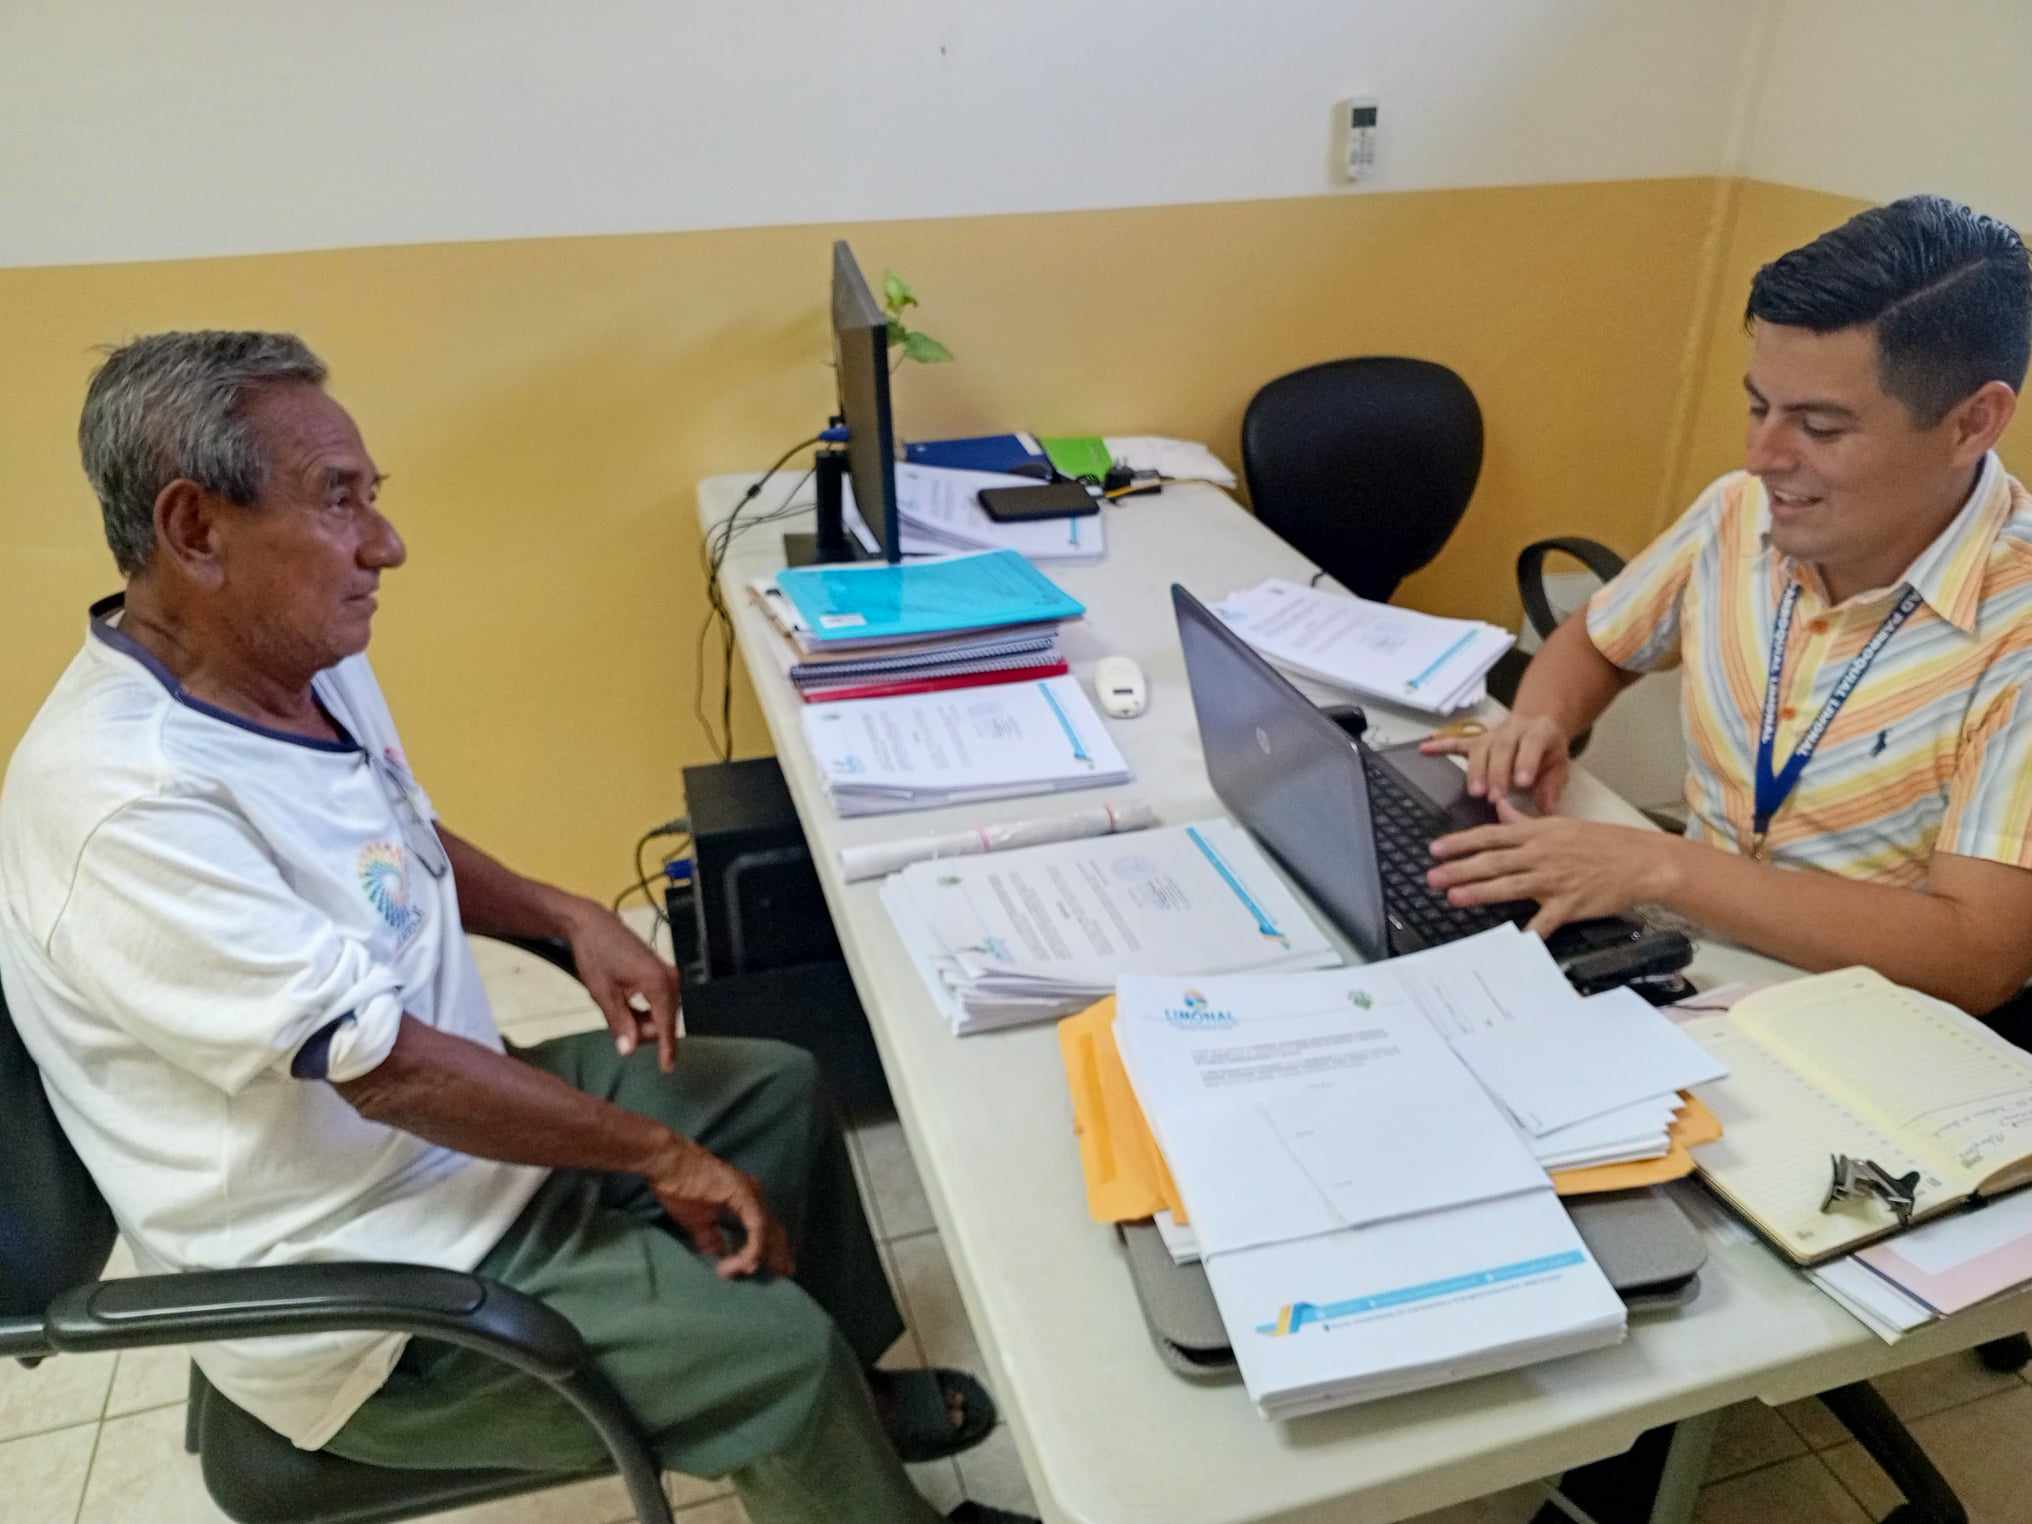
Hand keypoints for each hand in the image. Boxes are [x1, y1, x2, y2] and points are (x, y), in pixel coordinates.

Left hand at [564, 903, 680, 1071]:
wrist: (593, 925)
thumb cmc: (596, 954)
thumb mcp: (603, 993)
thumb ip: (619, 1023)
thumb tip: (629, 1050)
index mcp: (658, 983)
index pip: (666, 1025)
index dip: (666, 1050)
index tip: (667, 1069)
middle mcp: (669, 978)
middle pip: (665, 1022)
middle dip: (643, 1030)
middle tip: (617, 1021)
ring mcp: (668, 974)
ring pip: (662, 1014)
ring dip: (642, 1020)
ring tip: (618, 1006)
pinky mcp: (663, 973)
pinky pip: (660, 1002)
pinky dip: (645, 1010)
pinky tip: (626, 1001)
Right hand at [647, 1137, 794, 1279]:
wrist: (668, 1164)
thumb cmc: (679, 1188)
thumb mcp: (698, 1222)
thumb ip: (710, 1238)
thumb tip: (719, 1255)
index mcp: (744, 1200)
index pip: (765, 1228)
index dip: (771, 1249)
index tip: (775, 1270)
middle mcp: (753, 1196)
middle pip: (774, 1230)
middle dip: (779, 1254)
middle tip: (785, 1274)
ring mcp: (751, 1194)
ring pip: (769, 1230)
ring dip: (764, 1255)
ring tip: (757, 1273)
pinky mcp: (745, 1195)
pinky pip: (756, 1227)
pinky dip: (753, 1248)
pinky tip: (746, 1263)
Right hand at [1420, 712, 1571, 812]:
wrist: (1538, 724)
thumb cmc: (1548, 751)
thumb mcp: (1560, 765)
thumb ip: (1552, 786)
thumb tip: (1548, 810)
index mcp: (1539, 733)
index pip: (1532, 744)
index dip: (1526, 762)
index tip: (1522, 783)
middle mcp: (1513, 729)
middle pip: (1502, 748)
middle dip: (1497, 772)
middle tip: (1494, 796)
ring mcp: (1491, 734)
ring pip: (1480, 748)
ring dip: (1475, 770)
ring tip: (1474, 791)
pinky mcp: (1476, 739)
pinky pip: (1457, 742)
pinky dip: (1440, 745)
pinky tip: (1424, 749)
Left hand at [1427, 798, 1678, 935]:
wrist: (1642, 860)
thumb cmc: (1603, 843)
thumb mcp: (1561, 824)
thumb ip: (1525, 820)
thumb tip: (1499, 809)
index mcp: (1539, 833)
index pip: (1491, 835)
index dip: (1460, 843)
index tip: (1435, 850)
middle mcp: (1542, 854)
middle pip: (1493, 861)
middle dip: (1460, 869)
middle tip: (1433, 877)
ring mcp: (1556, 880)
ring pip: (1510, 886)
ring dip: (1480, 892)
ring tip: (1454, 897)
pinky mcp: (1571, 904)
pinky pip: (1545, 921)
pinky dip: (1530, 933)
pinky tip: (1510, 942)